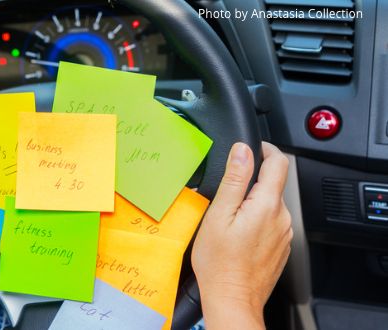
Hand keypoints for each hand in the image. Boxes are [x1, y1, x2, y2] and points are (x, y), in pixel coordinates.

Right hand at [192, 142, 291, 327]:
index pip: (278, 162)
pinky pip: (270, 223)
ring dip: (253, 203)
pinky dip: (256, 221)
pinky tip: (238, 235)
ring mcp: (283, 234)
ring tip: (228, 218)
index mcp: (267, 204)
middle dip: (252, 181)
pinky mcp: (280, 247)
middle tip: (226, 192)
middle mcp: (282, 217)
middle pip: (273, 184)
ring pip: (271, 205)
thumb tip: (242, 150)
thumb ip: (234, 179)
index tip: (251, 148)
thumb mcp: (219, 214)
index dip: (265, 149)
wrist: (232, 299)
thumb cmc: (220, 263)